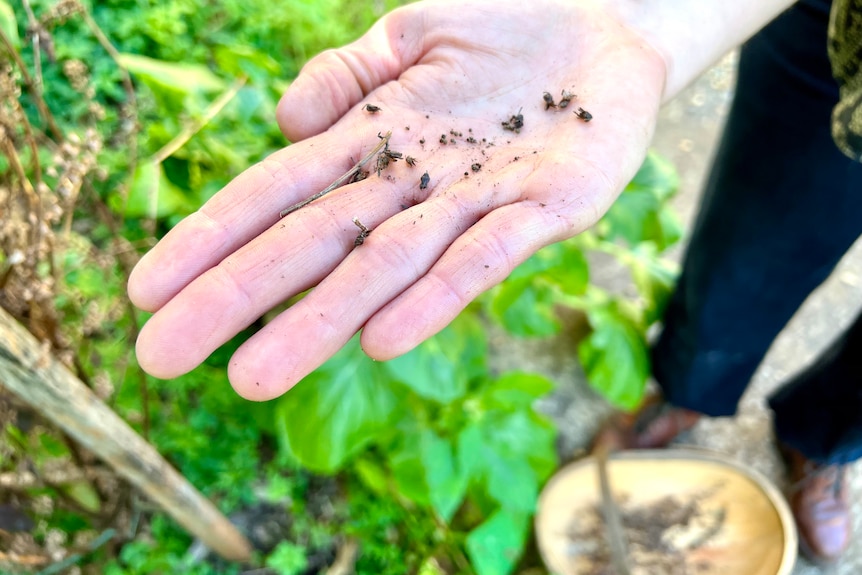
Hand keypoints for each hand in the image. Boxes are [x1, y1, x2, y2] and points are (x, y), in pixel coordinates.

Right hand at [128, 0, 665, 399]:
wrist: (609, 20)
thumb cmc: (508, 29)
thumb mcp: (412, 33)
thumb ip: (347, 73)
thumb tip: (286, 123)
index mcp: (375, 141)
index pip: (277, 194)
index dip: (211, 240)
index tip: (145, 291)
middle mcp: (413, 185)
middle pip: (313, 245)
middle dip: (238, 299)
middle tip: (161, 359)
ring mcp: (477, 202)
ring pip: (386, 269)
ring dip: (320, 322)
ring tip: (255, 378)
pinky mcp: (548, 208)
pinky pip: (485, 258)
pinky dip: (436, 298)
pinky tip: (383, 341)